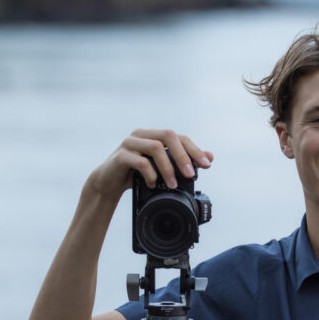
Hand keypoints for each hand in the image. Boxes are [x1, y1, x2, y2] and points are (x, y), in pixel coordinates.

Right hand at [87, 128, 212, 200]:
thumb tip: (210, 157)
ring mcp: (130, 143)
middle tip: (191, 175)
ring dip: (167, 168)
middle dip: (183, 156)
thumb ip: (183, 161)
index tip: (207, 165)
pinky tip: (153, 184)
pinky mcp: (120, 156)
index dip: (194, 149)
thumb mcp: (163, 168)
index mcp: (154, 135)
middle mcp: (142, 135)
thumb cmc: (137, 174)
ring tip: (173, 185)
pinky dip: (150, 174)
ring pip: (155, 148)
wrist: (108, 183)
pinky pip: (139, 161)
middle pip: (168, 136)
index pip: (179, 137)